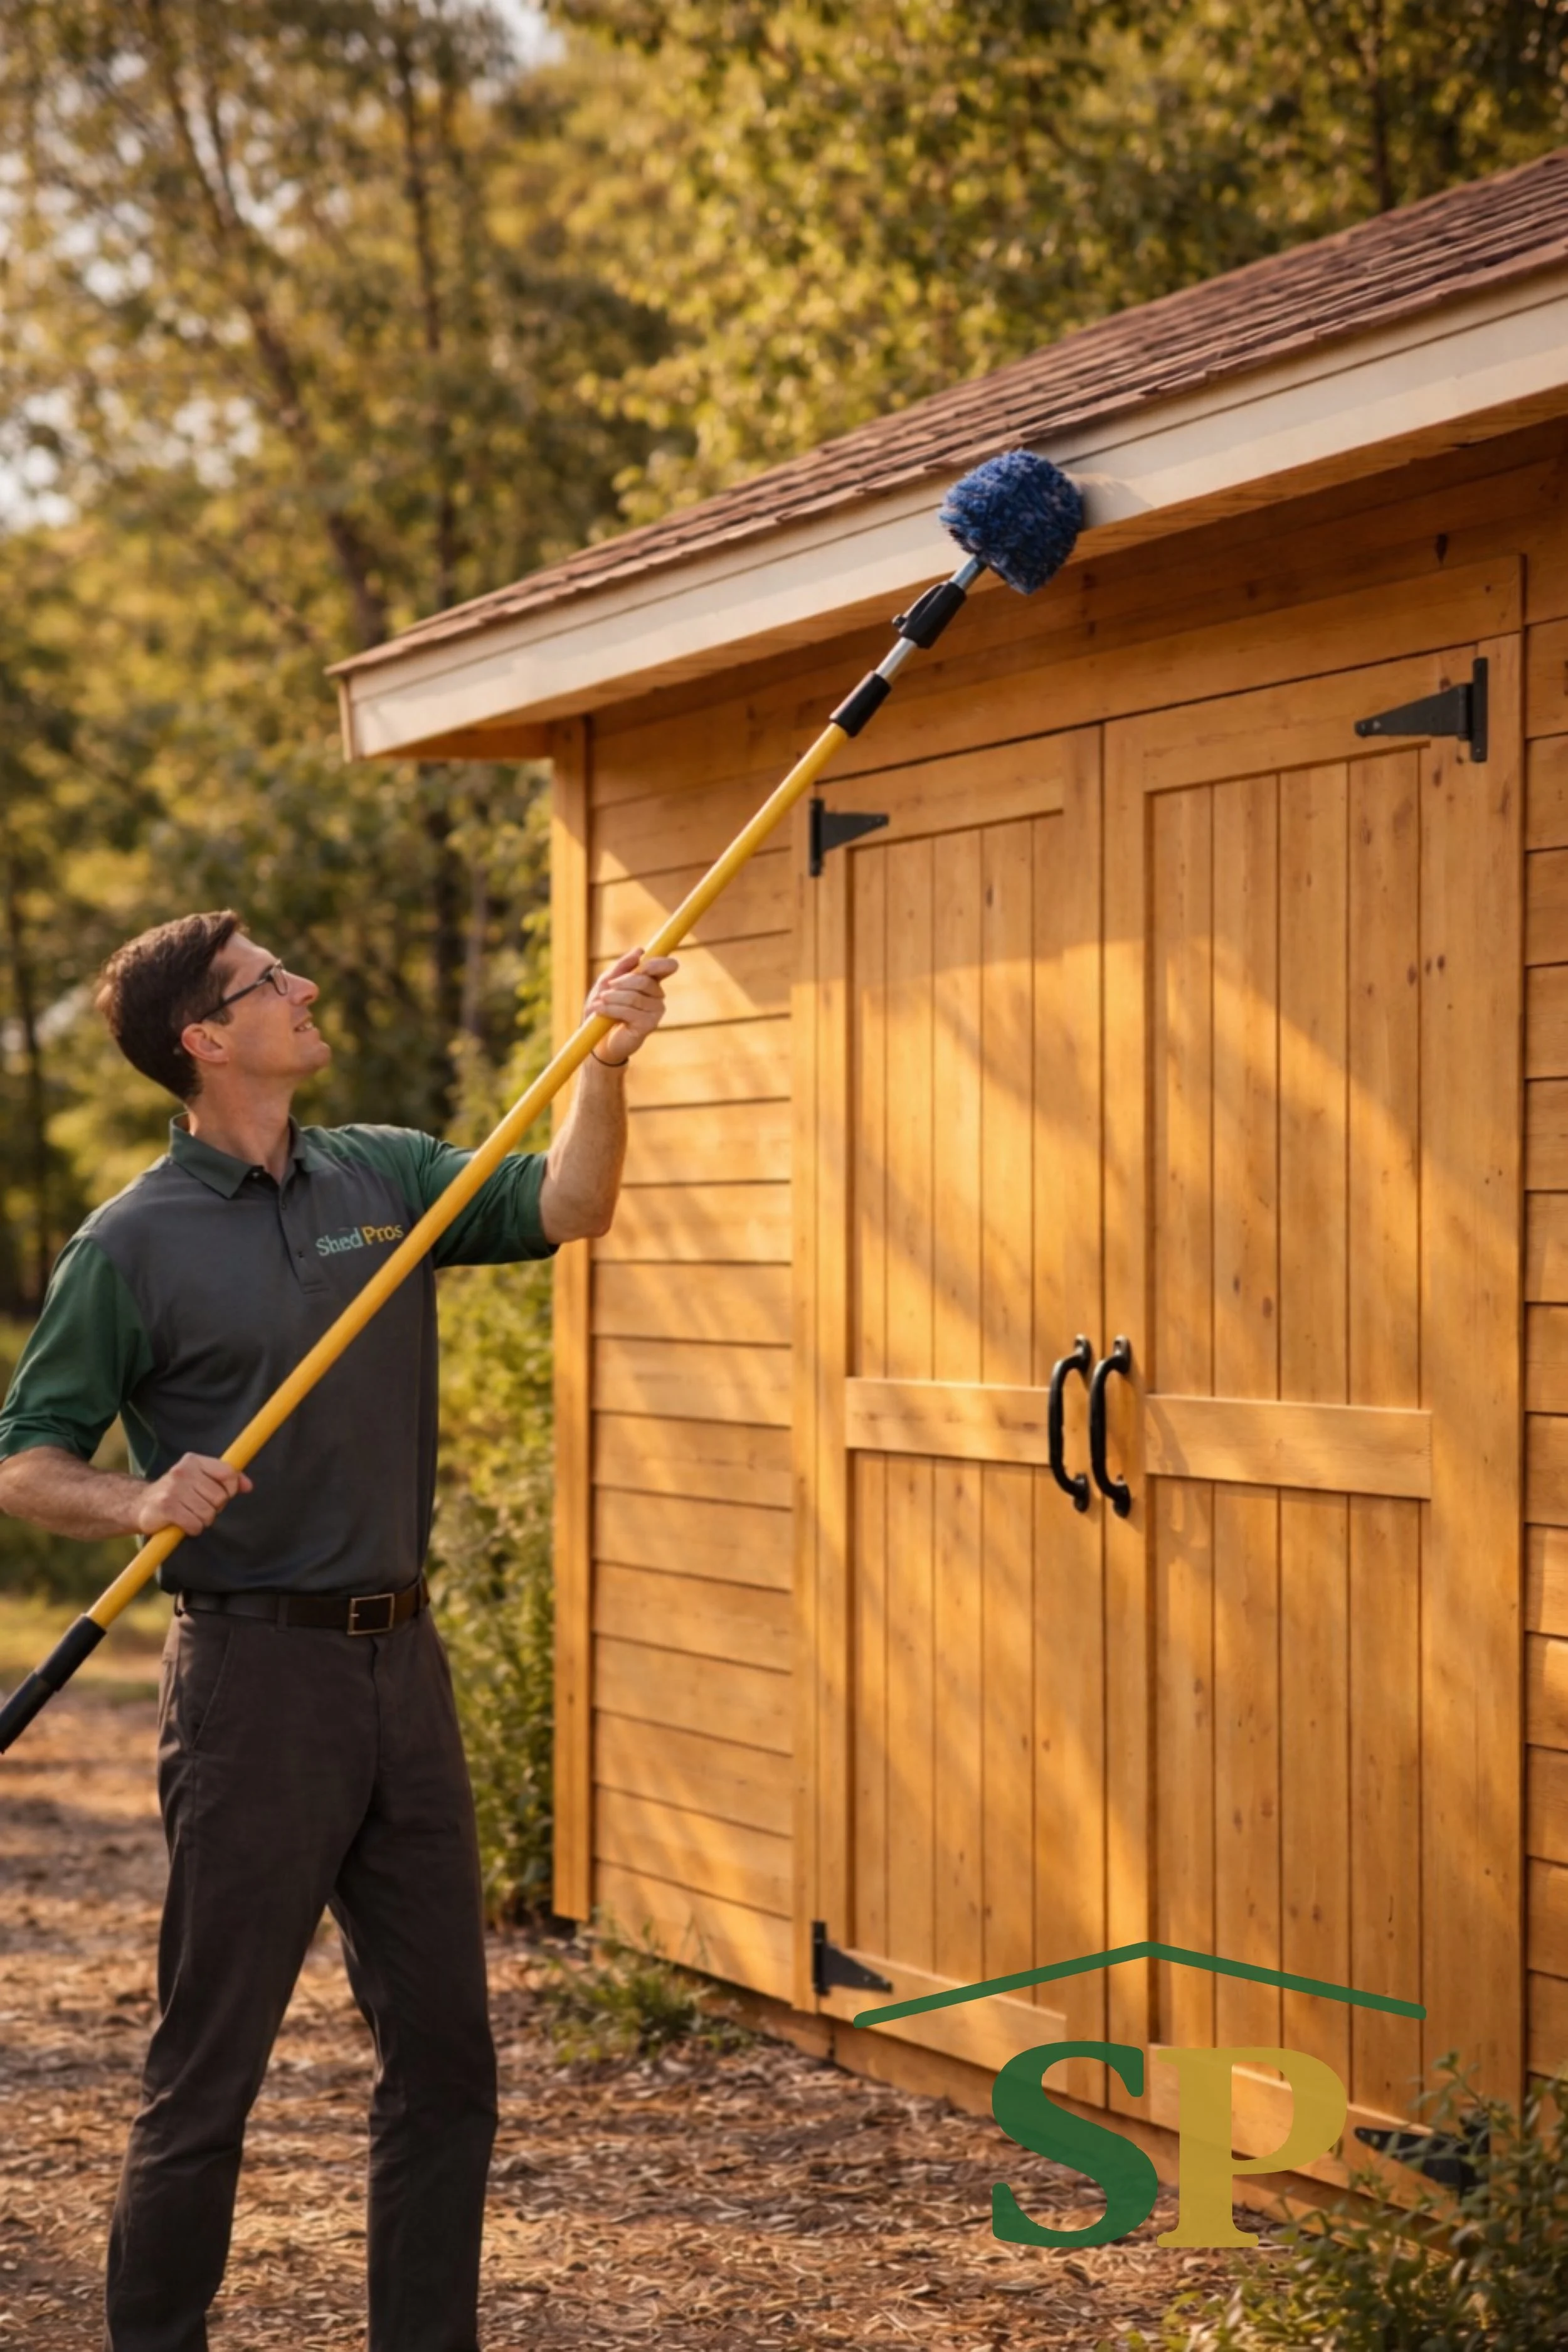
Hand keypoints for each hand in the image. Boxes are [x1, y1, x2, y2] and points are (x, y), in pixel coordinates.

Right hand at [136, 1453, 252, 1537]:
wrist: (141, 1504)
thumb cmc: (178, 1492)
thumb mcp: (200, 1479)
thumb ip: (226, 1480)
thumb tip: (248, 1486)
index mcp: (194, 1461)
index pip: (228, 1473)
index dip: (231, 1489)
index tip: (224, 1495)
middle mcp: (183, 1471)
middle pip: (220, 1497)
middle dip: (215, 1508)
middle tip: (199, 1506)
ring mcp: (173, 1489)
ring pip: (209, 1513)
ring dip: (203, 1520)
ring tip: (190, 1514)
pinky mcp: (166, 1507)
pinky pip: (195, 1525)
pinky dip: (193, 1529)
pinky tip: (182, 1523)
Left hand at [585, 949, 677, 1066]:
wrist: (599, 1041)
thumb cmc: (603, 1010)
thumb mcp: (606, 983)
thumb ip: (622, 966)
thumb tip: (640, 950)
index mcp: (651, 982)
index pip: (668, 967)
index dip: (659, 963)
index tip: (642, 964)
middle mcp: (658, 996)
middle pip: (645, 980)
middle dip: (622, 982)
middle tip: (605, 988)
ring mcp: (656, 1012)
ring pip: (635, 996)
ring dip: (612, 997)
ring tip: (599, 1002)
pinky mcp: (649, 1025)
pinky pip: (630, 1011)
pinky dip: (611, 1009)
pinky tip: (600, 1010)